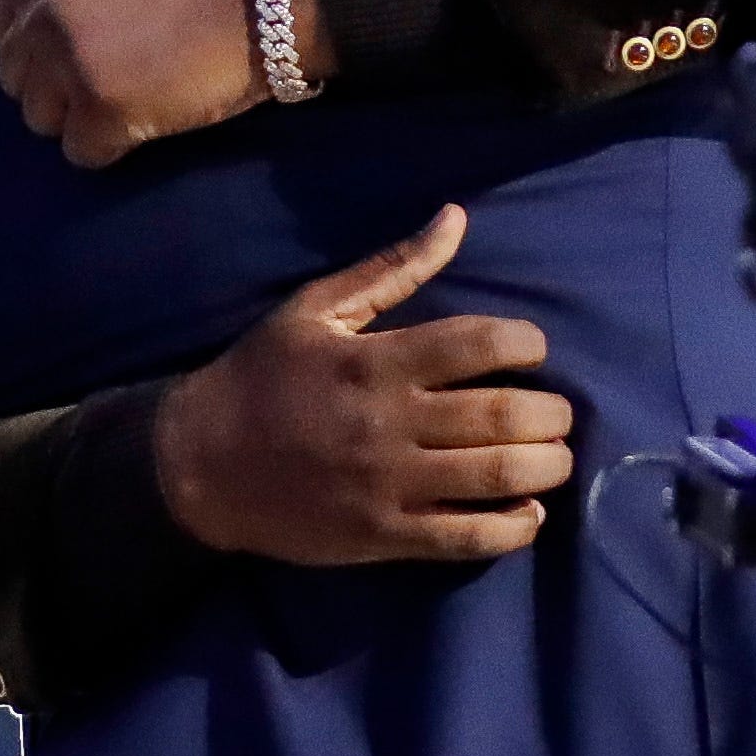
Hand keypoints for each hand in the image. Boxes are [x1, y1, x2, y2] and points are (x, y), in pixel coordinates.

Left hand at [0, 0, 333, 167]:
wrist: (260, 2)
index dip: (41, 43)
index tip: (91, 36)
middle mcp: (45, 20)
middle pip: (16, 82)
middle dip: (57, 80)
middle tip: (119, 63)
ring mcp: (72, 68)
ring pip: (41, 120)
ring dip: (80, 115)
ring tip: (132, 88)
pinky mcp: (105, 112)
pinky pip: (81, 152)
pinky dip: (111, 145)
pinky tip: (145, 116)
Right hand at [152, 206, 573, 566]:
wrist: (195, 466)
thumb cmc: (261, 377)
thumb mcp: (316, 310)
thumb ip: (392, 269)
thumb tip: (456, 218)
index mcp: (376, 361)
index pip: (479, 344)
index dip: (526, 343)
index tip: (533, 350)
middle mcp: (389, 423)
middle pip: (501, 415)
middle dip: (552, 414)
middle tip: (560, 412)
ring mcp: (387, 485)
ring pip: (494, 478)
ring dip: (545, 467)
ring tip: (555, 458)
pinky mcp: (381, 537)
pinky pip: (464, 538)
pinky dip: (511, 529)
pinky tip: (529, 514)